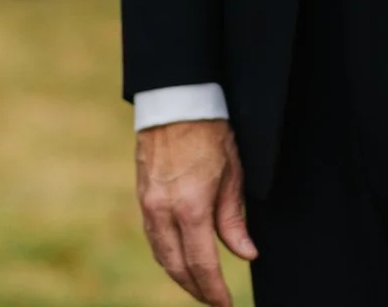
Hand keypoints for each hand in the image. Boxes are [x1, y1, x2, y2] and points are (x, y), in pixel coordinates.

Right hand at [135, 118, 255, 305]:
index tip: (227, 304)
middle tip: (215, 300)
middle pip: (177, 267)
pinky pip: (153, 237)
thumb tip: (245, 254)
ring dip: (180, 275)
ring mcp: (148, 204)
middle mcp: (163, 211)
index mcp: (190, 207)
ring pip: (161, 255)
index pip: (202, 264)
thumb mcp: (233, 174)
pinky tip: (180, 258)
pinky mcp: (142, 195)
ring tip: (199, 285)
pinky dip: (167, 255)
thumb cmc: (210, 132)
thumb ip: (234, 219)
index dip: (215, 290)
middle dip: (196, 289)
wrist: (176, 100)